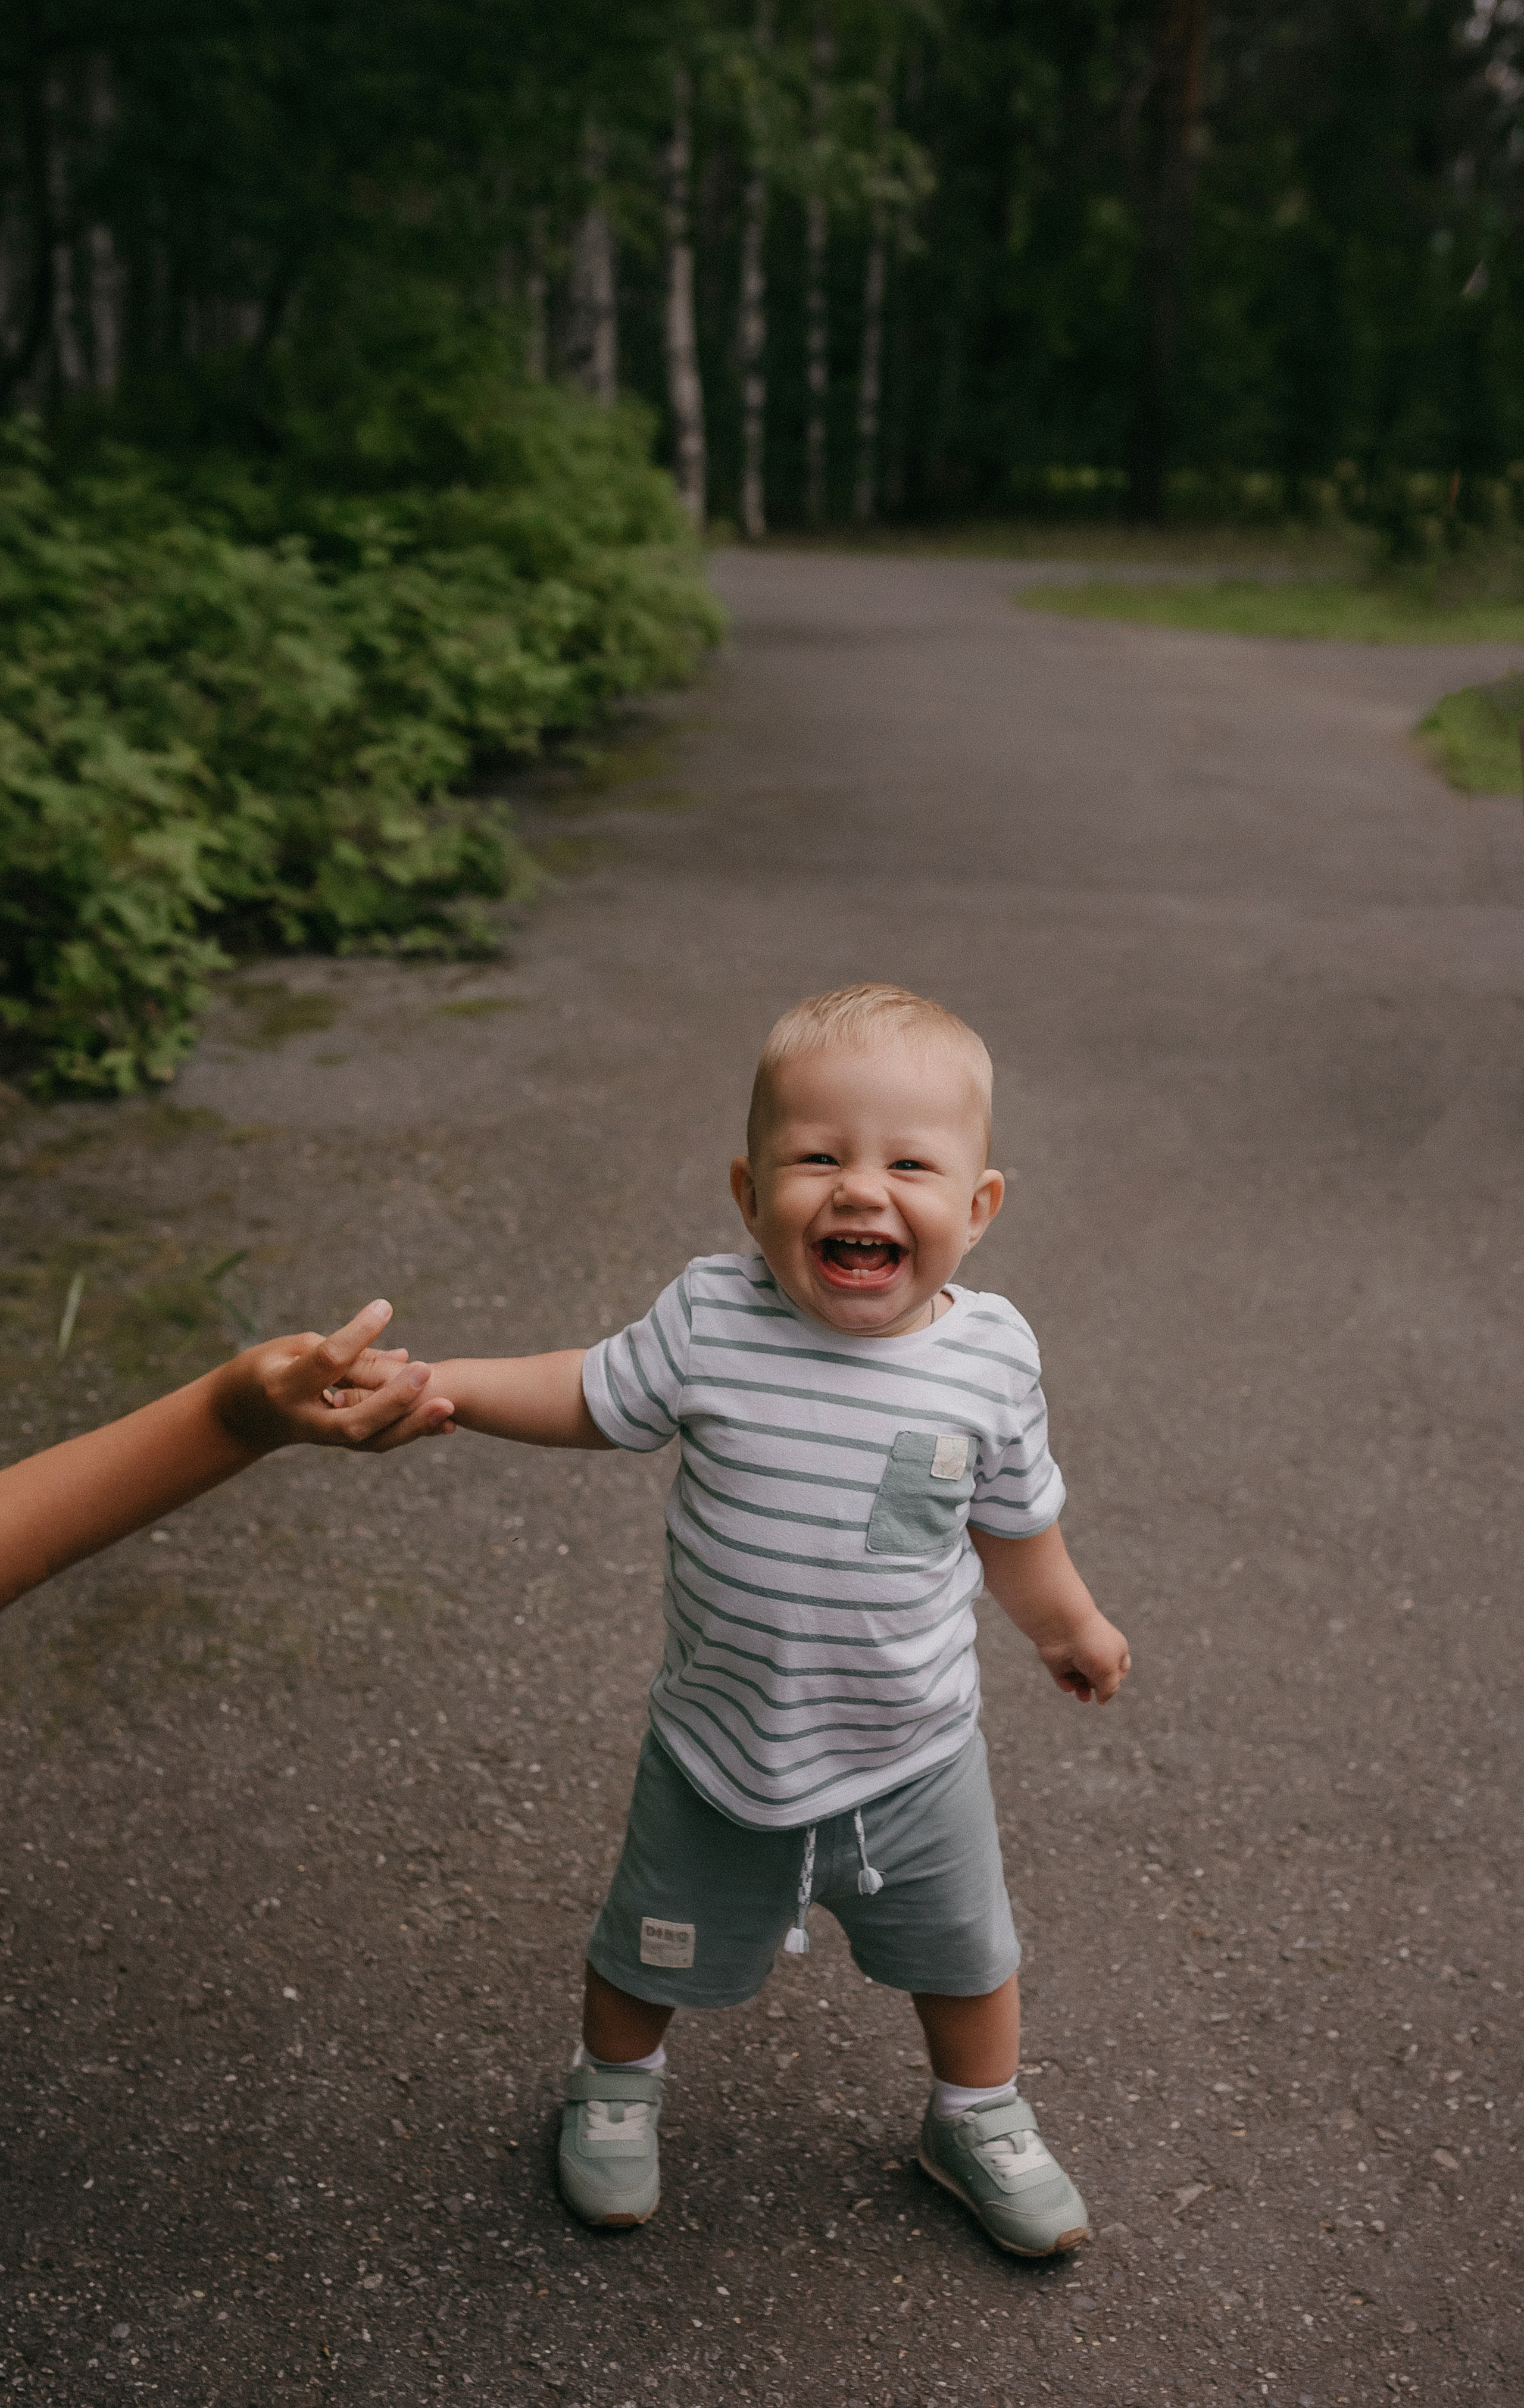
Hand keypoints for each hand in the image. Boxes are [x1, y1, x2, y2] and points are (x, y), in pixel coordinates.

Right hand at [209, 1301, 456, 1453]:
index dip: (357, 1334)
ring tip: (448, 1405)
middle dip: (392, 1399)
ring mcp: (321, 1438)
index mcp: (284, 1385)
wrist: (241, 1418)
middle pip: (353, 1419)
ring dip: (412, 1425)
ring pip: (371, 1440)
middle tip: (425, 1371)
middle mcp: (303, 1418)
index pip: (327, 1361)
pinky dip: (411, 1431)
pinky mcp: (337, 1445)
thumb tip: (401, 1354)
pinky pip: (378, 1442)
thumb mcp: (292, 1347)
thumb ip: (344, 1350)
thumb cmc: (267, 1368)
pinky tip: (444, 1422)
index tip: (385, 1307)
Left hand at [1034, 1612, 1130, 1704]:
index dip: (1117, 1679)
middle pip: (1099, 1678)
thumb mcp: (1110, 1672)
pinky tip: (1068, 1684)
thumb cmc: (1093, 1646)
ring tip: (1082, 1695)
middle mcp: (1095, 1652)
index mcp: (1114, 1649)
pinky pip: (1063, 1679)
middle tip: (1094, 1684)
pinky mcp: (1059, 1661)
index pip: (1120, 1670)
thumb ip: (1109, 1689)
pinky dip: (1066, 1684)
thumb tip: (1102, 1700)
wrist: (1063, 1629)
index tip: (1114, 1679)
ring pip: (1081, 1680)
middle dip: (1097, 1687)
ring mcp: (1076, 1656)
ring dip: (1082, 1690)